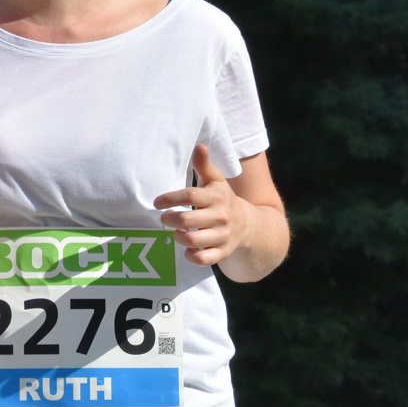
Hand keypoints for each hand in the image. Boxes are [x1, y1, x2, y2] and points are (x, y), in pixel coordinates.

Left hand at [154, 144, 252, 266]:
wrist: (250, 226)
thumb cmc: (223, 200)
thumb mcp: (216, 182)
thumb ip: (205, 165)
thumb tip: (199, 146)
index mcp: (217, 197)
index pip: (190, 195)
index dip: (170, 198)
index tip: (157, 202)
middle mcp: (221, 217)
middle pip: (187, 219)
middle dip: (170, 218)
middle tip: (164, 217)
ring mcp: (222, 236)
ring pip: (193, 240)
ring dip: (178, 236)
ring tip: (176, 231)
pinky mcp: (223, 253)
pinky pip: (204, 260)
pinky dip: (192, 256)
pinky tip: (188, 249)